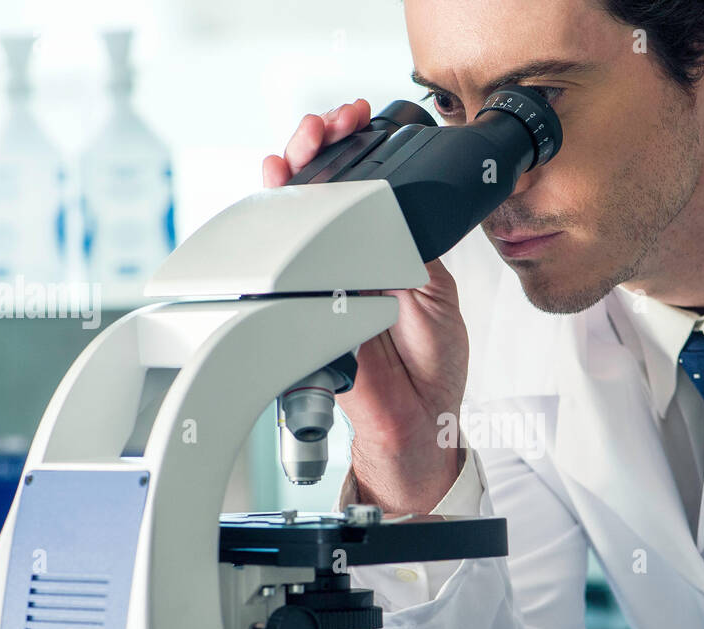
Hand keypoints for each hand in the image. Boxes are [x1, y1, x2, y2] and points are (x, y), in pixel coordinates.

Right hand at [263, 102, 467, 512]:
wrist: (417, 428)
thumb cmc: (429, 369)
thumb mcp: (434, 298)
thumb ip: (406, 255)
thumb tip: (381, 216)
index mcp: (382, 254)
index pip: (359, 192)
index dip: (352, 154)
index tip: (356, 124)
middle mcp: (345, 265)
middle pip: (315, 197)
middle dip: (312, 152)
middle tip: (320, 129)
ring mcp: (317, 287)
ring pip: (288, 225)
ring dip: (287, 183)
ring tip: (296, 152)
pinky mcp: (295, 315)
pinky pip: (274, 272)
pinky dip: (269, 238)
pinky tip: (278, 202)